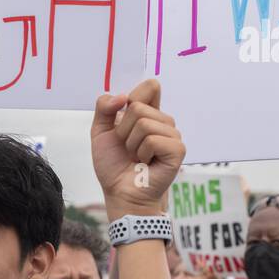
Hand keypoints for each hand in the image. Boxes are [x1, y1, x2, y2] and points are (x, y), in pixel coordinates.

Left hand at [90, 78, 184, 219]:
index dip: (133, 97)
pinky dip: (142, 153)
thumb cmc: (114, 164)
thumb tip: (123, 96)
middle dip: (123, 129)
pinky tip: (146, 163)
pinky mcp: (177, 150)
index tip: (122, 116)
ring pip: (144, 122)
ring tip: (136, 157)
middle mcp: (164, 122)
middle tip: (127, 148)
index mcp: (149, 113)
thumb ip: (104, 107)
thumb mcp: (100, 131)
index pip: (151, 86)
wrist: (120, 192)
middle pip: (138, 105)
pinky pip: (153, 139)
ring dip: (131, 143)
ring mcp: (173, 135)